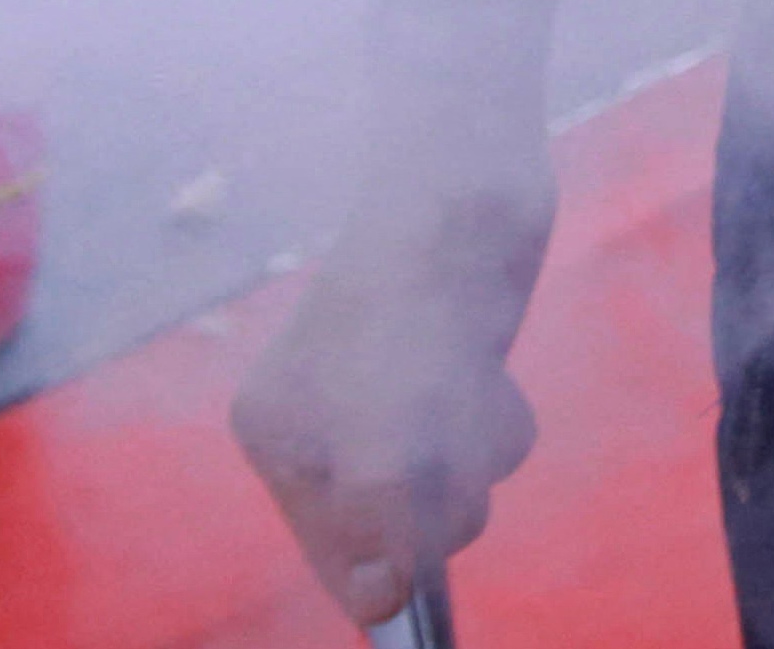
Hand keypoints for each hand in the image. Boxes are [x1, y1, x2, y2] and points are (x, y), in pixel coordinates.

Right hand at [231, 176, 553, 627]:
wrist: (472, 169)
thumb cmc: (422, 290)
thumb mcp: (389, 425)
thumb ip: (377, 520)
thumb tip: (379, 603)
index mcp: (275, 430)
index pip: (329, 550)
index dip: (383, 569)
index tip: (421, 590)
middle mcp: (322, 416)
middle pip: (396, 524)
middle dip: (440, 496)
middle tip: (450, 434)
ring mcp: (389, 389)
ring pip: (450, 481)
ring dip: (478, 448)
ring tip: (473, 381)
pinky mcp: (449, 364)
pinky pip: (480, 435)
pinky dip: (498, 416)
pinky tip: (491, 369)